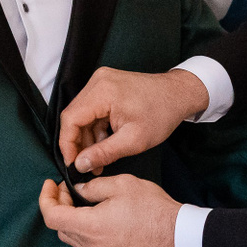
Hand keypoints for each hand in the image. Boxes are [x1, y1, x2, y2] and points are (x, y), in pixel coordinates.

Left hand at [38, 176, 179, 246]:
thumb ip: (93, 186)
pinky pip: (87, 241)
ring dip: (69, 217)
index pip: (52, 217)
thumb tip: (79, 189)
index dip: (46, 199)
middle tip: (67, 188)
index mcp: (91, 226)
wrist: (176, 232)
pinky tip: (94, 211)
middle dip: (57, 205)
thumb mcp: (120, 184)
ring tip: (80, 198)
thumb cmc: (152, 208)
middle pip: (59, 228)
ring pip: (72, 236)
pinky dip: (82, 225)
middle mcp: (92, 244)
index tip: (50, 184)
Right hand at [58, 66, 209, 173]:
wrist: (179, 95)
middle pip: (74, 116)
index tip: (71, 164)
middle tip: (86, 166)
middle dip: (78, 143)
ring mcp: (101, 81)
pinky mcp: (106, 85)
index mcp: (102, 91)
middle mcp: (97, 81)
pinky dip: (95, 128)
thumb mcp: (133, 140)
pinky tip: (104, 145)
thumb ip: (103, 154)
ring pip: (82, 114)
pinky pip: (92, 109)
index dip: (67, 144)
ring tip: (98, 160)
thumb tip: (80, 165)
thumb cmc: (161, 114)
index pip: (70, 119)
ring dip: (87, 137)